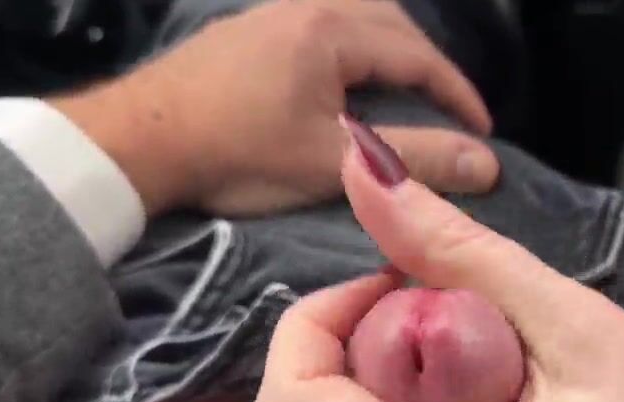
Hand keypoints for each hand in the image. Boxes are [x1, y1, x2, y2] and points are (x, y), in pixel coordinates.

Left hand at [53, 0, 498, 215]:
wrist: (136, 142)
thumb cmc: (236, 154)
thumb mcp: (332, 163)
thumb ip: (412, 160)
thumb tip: (486, 164)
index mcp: (333, 31)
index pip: (418, 55)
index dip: (458, 95)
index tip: (484, 135)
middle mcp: (307, 7)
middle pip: (390, 22)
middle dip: (427, 64)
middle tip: (447, 110)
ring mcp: (272, 14)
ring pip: (353, 17)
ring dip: (389, 50)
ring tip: (404, 93)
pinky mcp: (246, 33)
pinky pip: (320, 24)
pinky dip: (352, 49)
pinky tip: (344, 82)